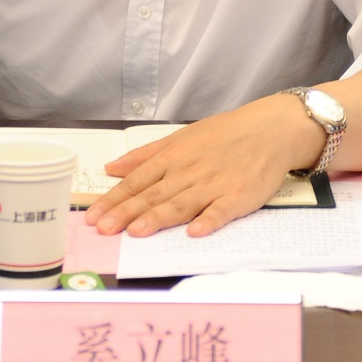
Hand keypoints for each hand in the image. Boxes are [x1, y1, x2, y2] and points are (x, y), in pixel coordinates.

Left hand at [84, 94, 321, 237]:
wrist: (268, 129)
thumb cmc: (223, 135)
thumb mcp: (180, 138)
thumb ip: (146, 155)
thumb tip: (113, 168)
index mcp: (174, 156)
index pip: (137, 181)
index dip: (114, 199)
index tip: (93, 215)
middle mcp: (189, 170)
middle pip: (154, 194)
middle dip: (126, 212)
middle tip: (103, 229)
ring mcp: (214, 183)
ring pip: (181, 202)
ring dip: (158, 217)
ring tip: (136, 232)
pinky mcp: (239, 195)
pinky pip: (222, 209)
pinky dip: (208, 219)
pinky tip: (195, 231)